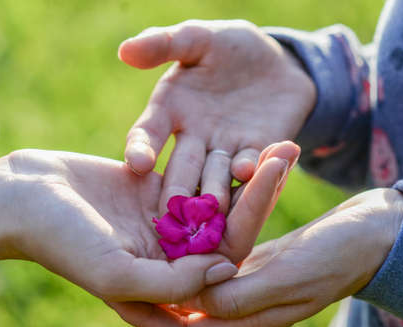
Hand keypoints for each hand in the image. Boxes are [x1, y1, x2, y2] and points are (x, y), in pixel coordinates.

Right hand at [0, 143, 297, 302]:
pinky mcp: (159, 198)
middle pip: (227, 232)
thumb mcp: (115, 272)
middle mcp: (172, 260)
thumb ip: (171, 282)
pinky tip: (247, 140)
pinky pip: (197, 180)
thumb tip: (226, 272)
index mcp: (166, 287)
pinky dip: (218, 162)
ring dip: (247, 176)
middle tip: (288, 153)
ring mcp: (167, 228)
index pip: (221, 266)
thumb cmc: (61, 240)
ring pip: (217, 204)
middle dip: (259, 196)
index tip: (274, 188)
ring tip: (281, 144)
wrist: (24, 198)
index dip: (250, 229)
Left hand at [110, 188, 402, 326]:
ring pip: (195, 284)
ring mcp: (249, 282)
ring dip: (167, 271)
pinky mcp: (255, 260)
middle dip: (149, 298)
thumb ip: (243, 294)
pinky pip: (212, 260)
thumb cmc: (338, 256)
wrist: (369, 234)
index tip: (118, 303)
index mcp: (251, 318)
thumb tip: (195, 302)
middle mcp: (244, 304)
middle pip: (184, 311)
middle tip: (114, 276)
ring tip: (133, 251)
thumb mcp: (290, 276)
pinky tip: (171, 230)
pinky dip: (191, 250)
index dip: (153, 324)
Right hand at [119, 20, 315, 212]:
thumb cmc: (231, 48)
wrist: (277, 63)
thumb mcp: (199, 39)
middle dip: (177, 187)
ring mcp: (224, 149)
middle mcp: (194, 138)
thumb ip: (165, 44)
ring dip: (213, 189)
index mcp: (171, 111)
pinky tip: (246, 171)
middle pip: (181, 167)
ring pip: (214, 174)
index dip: (140, 148)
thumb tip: (125, 51)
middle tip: (171, 210)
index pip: (148, 134)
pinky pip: (250, 162)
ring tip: (212, 204)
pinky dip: (248, 168)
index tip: (137, 163)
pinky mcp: (255, 152)